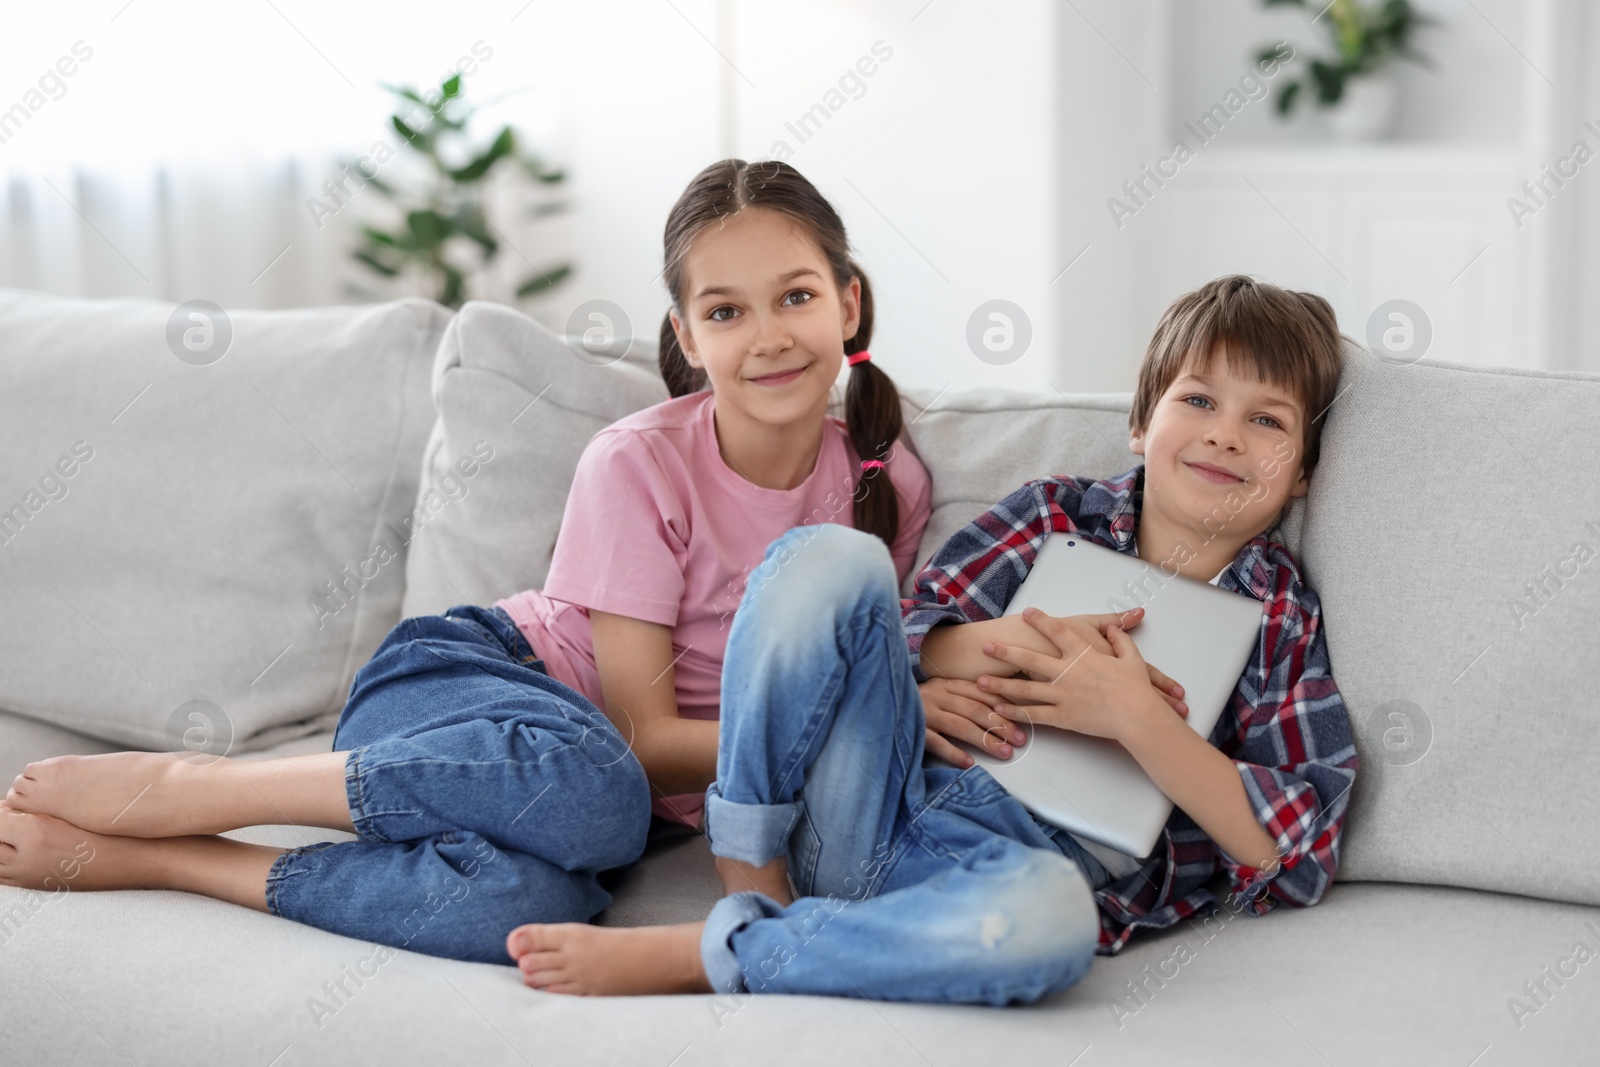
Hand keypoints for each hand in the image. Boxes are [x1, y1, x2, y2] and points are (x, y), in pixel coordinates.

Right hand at [918, 677, 1028, 768]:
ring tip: (1004, 753)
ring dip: (984, 740)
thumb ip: (962, 697)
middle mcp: (936, 695)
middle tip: (1019, 740)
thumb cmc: (916, 704)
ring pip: (960, 725)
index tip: (1022, 723)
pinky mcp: (913, 728)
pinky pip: (936, 742)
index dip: (1002, 709)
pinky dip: (953, 753)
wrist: (877, 701)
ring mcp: (923, 711)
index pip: (980, 694)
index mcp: (946, 684)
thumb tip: (999, 708)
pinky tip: (969, 763)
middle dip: (1000, 725)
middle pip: (974, 710)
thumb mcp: (939, 693)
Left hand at [975, 608, 1178, 742]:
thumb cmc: (1136, 687)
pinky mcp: (1063, 717)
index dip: (1041, 621)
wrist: (1138, 715)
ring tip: (979, 681)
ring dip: (1000, 685)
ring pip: (1025, 690)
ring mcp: (1062, 695)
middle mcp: (1067, 672)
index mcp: (1083, 655)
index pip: (1058, 632)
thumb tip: (1114, 626)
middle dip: (1005, 652)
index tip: (1026, 613)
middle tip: (986, 646)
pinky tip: (998, 709)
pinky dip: (1015, 712)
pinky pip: (1034, 714)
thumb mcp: (1132, 657)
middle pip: (1029, 659)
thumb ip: (1119, 638)